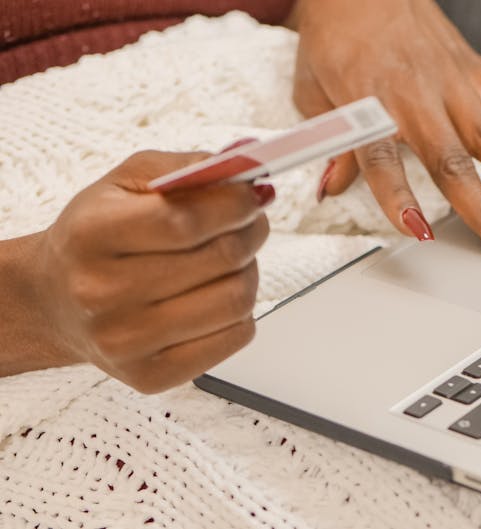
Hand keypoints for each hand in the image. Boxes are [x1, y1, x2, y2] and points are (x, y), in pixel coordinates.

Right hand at [34, 150, 271, 392]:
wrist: (55, 301)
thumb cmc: (97, 236)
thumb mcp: (125, 183)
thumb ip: (186, 168)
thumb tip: (245, 167)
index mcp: (92, 235)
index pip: (187, 222)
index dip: (236, 204)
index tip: (254, 194)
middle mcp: (102, 293)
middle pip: (222, 260)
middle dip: (252, 232)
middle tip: (252, 222)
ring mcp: (126, 342)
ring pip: (236, 300)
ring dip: (249, 272)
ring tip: (231, 261)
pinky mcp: (150, 376)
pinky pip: (236, 338)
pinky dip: (242, 313)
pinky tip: (216, 296)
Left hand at [291, 0, 480, 254]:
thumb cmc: (334, 38)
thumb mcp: (315, 95)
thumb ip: (335, 147)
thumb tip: (332, 190)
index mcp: (370, 106)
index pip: (383, 162)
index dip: (401, 198)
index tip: (420, 232)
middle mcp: (416, 97)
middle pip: (452, 162)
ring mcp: (451, 83)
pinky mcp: (475, 69)